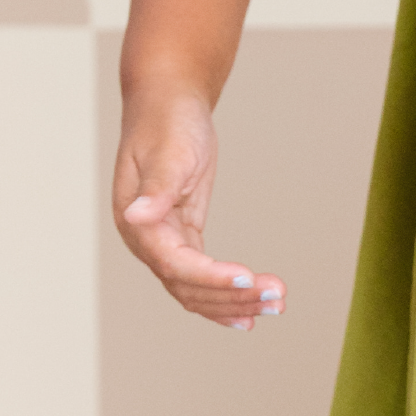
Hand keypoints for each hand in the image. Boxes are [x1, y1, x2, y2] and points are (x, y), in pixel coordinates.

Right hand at [113, 91, 285, 330]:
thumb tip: (136, 217)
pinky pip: (201, 277)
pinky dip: (224, 294)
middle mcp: (146, 242)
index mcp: (137, 223)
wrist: (167, 105)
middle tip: (278, 299)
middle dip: (233, 297)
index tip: (248, 278)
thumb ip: (156, 188)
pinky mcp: (182, 238)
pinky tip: (250, 310)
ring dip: (235, 302)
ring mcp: (163, 243)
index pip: (175, 263)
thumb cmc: (167, 123)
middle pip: (188, 287)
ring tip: (278, 305)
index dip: (211, 276)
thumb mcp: (167, 151)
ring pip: (196, 289)